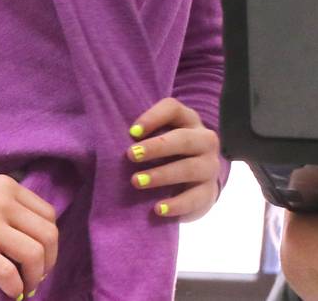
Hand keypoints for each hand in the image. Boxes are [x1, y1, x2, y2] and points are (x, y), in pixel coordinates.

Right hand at [0, 164, 58, 298]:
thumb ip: (3, 214)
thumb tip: (24, 248)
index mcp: (7, 188)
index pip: (48, 216)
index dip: (50, 242)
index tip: (42, 259)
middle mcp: (3, 202)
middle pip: (48, 234)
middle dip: (48, 261)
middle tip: (38, 277)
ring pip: (34, 253)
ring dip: (36, 276)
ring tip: (26, 287)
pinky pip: (8, 271)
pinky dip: (15, 287)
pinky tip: (10, 293)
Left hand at [126, 98, 221, 221]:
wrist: (197, 183)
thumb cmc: (168, 157)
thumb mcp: (159, 140)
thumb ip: (141, 137)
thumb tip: (107, 140)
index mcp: (189, 121)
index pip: (174, 109)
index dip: (153, 117)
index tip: (131, 132)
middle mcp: (205, 140)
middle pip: (184, 138)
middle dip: (157, 147)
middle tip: (131, 155)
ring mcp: (210, 167)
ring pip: (190, 168)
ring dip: (162, 174)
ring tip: (136, 182)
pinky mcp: (209, 193)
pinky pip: (195, 198)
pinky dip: (176, 204)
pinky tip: (158, 209)